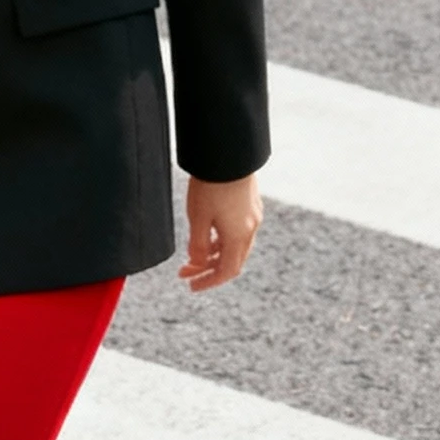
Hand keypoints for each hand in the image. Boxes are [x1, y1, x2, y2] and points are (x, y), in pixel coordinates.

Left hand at [179, 172, 261, 291]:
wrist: (228, 153)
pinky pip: (238, 231)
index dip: (208, 282)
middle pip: (232, 261)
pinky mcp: (251, 204)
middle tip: (186, 272)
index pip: (226, 271)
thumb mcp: (198, 218)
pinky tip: (208, 234)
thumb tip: (196, 263)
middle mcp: (250, 229)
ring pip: (235, 246)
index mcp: (238, 236)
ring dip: (214, 254)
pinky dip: (222, 239)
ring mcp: (253, 216)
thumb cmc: (211, 184)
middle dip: (208, 269)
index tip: (191, 285)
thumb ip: (197, 245)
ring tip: (193, 254)